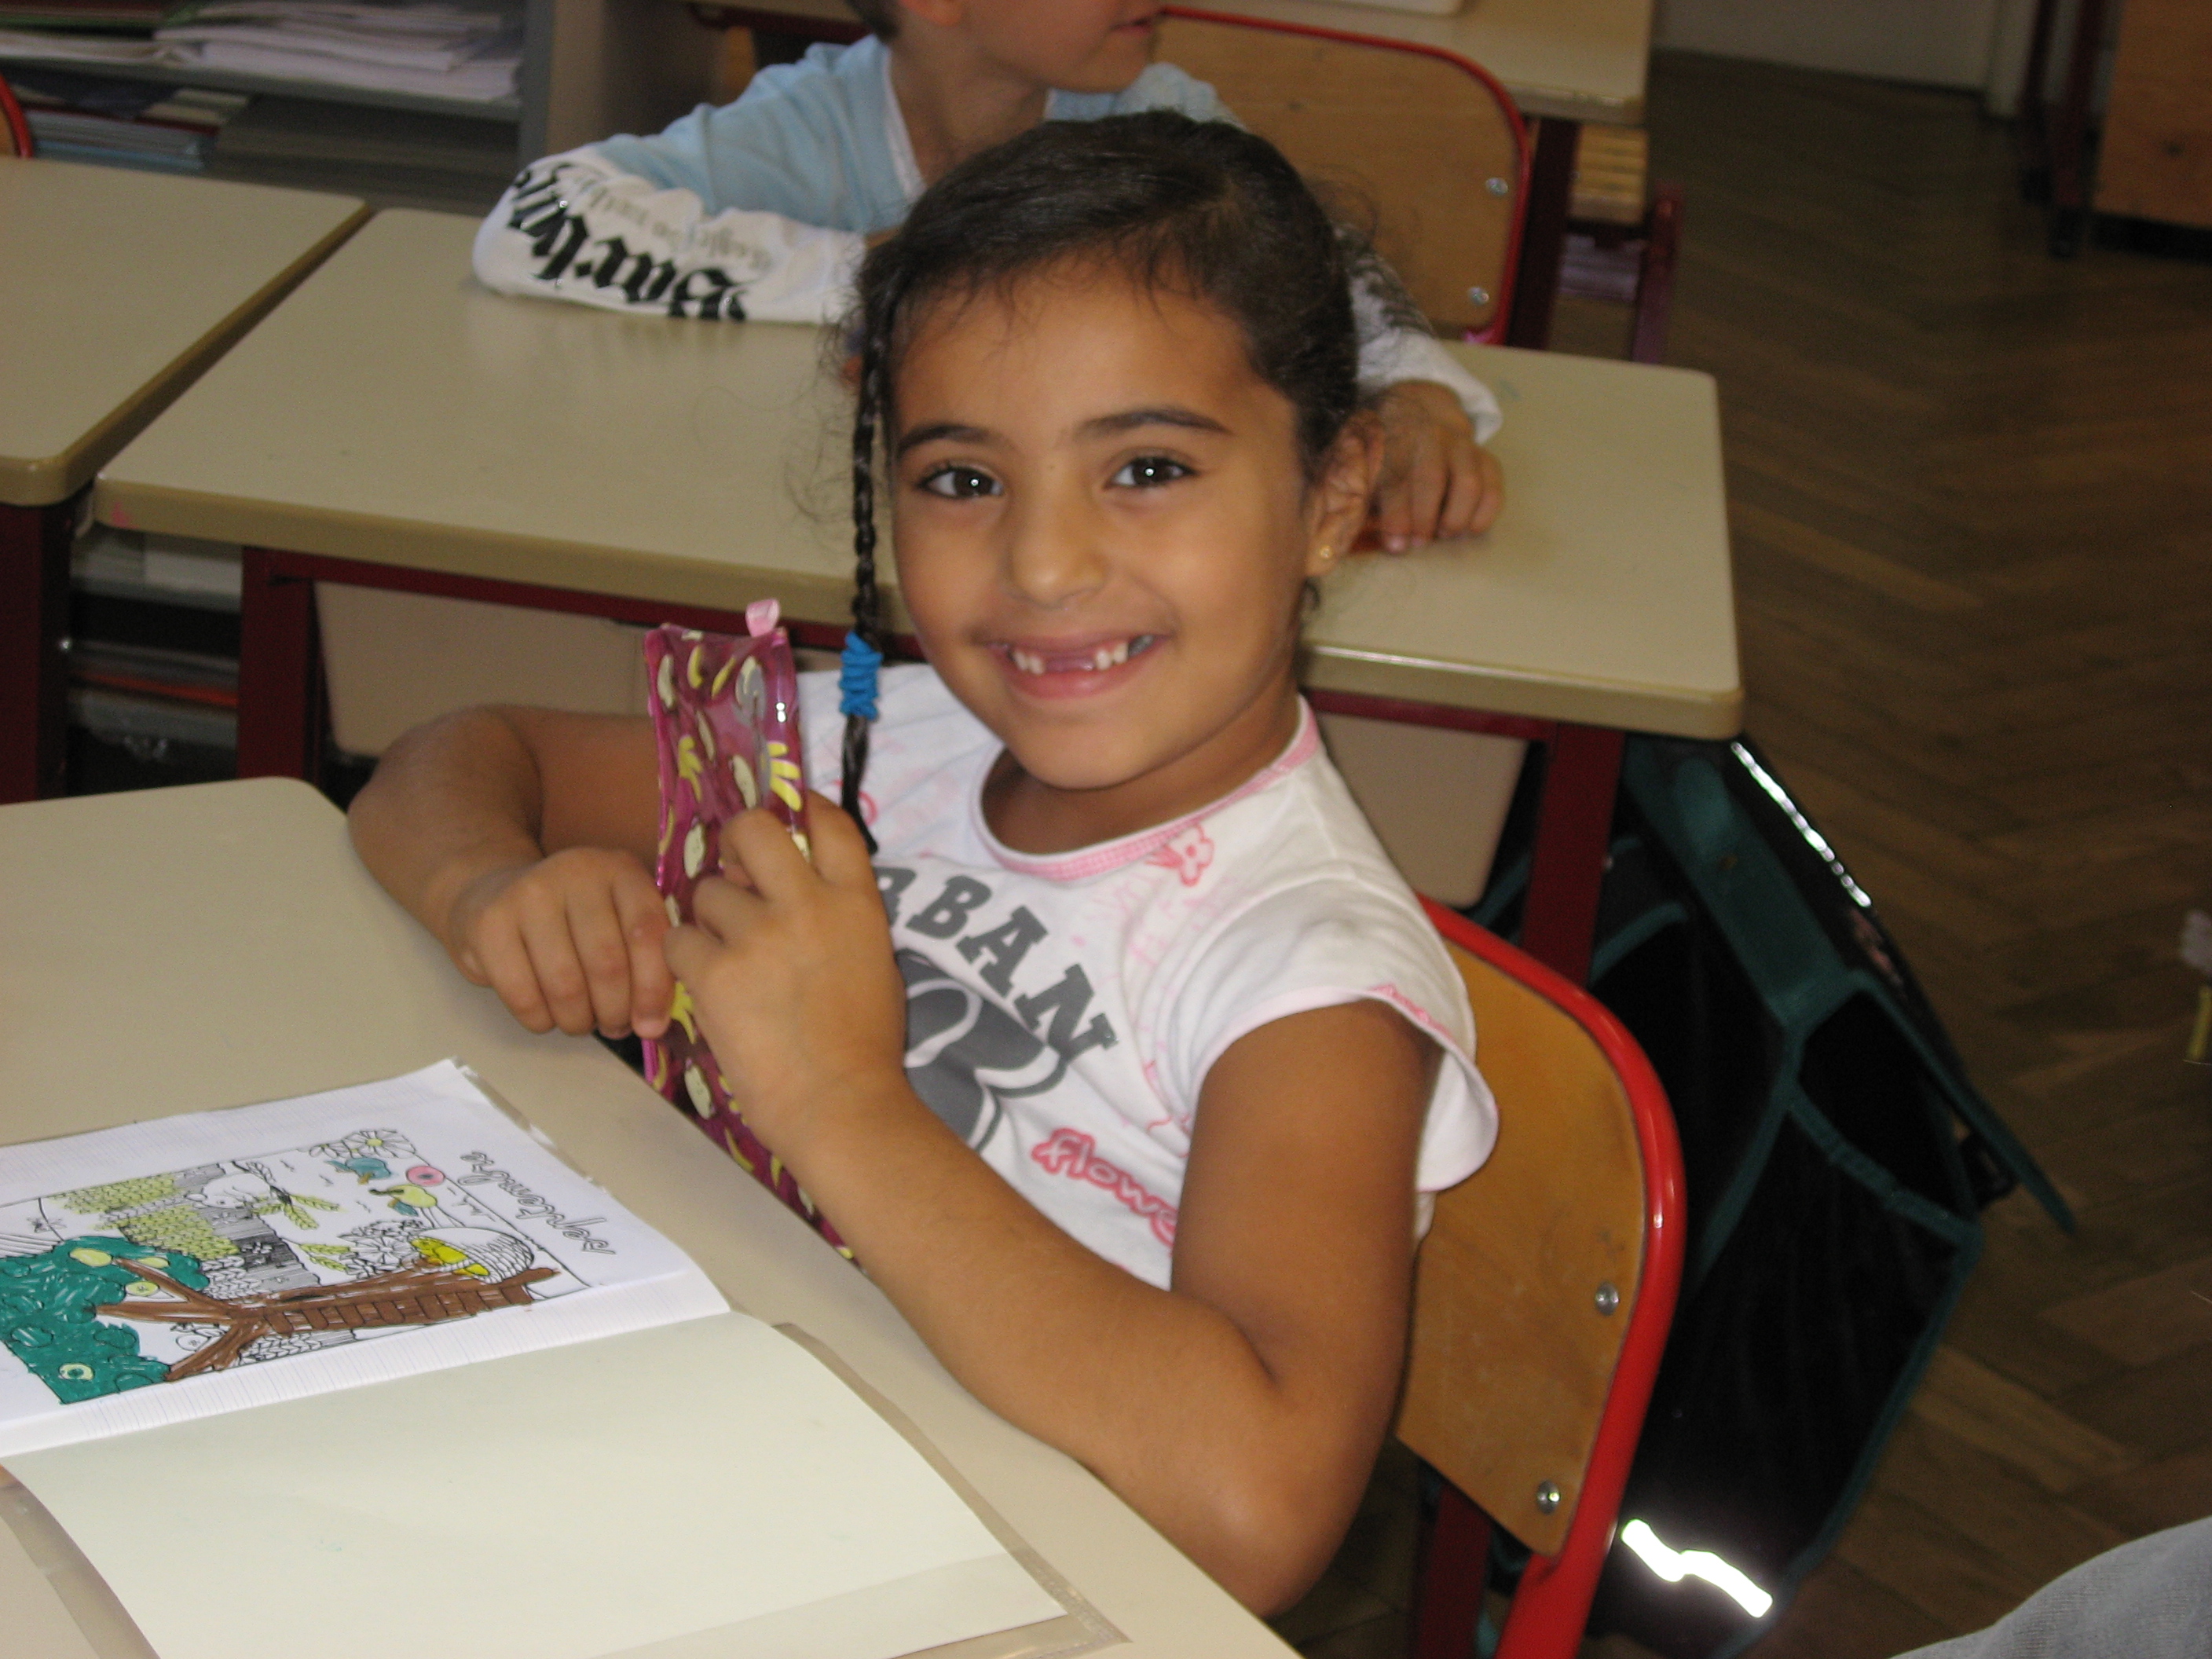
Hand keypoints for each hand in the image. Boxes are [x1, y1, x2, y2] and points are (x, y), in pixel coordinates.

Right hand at [444, 848, 673, 1038]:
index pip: (646, 932)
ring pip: (566, 984)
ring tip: (581, 1023)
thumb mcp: (616, 918)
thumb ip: (646, 958)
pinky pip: (523, 994)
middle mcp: (575, 872)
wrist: (492, 893)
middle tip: (614, 1026)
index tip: (651, 1025)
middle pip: (607, 963)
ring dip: (578, 1020)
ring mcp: (528, 894)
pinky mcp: (489, 924)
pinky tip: (545, 1017)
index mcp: (620, 869)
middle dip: (615, 1011)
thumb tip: (653, 1024)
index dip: (653, 987)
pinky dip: (540, 1020)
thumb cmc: (570, 918)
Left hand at [663, 795, 909, 1150]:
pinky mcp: (716, 971)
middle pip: (753, 829)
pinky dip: (684, 958)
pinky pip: (677, 938)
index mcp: (858, 903)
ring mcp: (759, 935)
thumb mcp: (872, 962)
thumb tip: (787, 890)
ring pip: (706, 891)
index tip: (786, 809)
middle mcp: (808, 904)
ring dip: (708, 918)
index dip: (801, 805)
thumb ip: (836, 917)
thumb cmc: (864, 1048)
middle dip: (734, 842)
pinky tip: (704, 985)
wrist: (839, 1103)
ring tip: (724, 958)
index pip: (830, 822)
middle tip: (731, 871)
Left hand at [1370, 380, 1503, 549]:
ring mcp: (1462, 447)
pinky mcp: (1485, 458)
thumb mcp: (1369, 463)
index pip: (1395, 479)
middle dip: (1425, 518)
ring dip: (1457, 516)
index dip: (1396, 515)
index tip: (1396, 545)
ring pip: (1468, 482)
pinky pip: (1493, 486)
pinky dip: (1485, 512)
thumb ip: (1364, 496)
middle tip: (1420, 544)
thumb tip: (1357, 539)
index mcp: (1395, 441)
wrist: (1420, 410)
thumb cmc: (1388, 451)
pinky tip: (1470, 529)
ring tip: (1445, 535)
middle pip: (1430, 479)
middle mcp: (1430, 440)